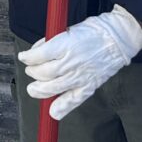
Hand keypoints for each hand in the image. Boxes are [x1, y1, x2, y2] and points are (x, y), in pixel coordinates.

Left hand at [19, 7, 141, 120]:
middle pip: (43, 72)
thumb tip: (37, 52)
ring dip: (39, 90)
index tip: (23, 57)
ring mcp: (80, 75)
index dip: (27, 57)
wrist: (118, 38)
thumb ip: (52, 42)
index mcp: (64, 44)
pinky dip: (63, 108)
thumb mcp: (68, 30)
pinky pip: (74, 100)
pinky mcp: (89, 85)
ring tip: (34, 89)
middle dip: (32, 72)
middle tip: (31, 71)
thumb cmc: (93, 31)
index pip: (39, 55)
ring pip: (53, 87)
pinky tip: (53, 112)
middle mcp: (70, 61)